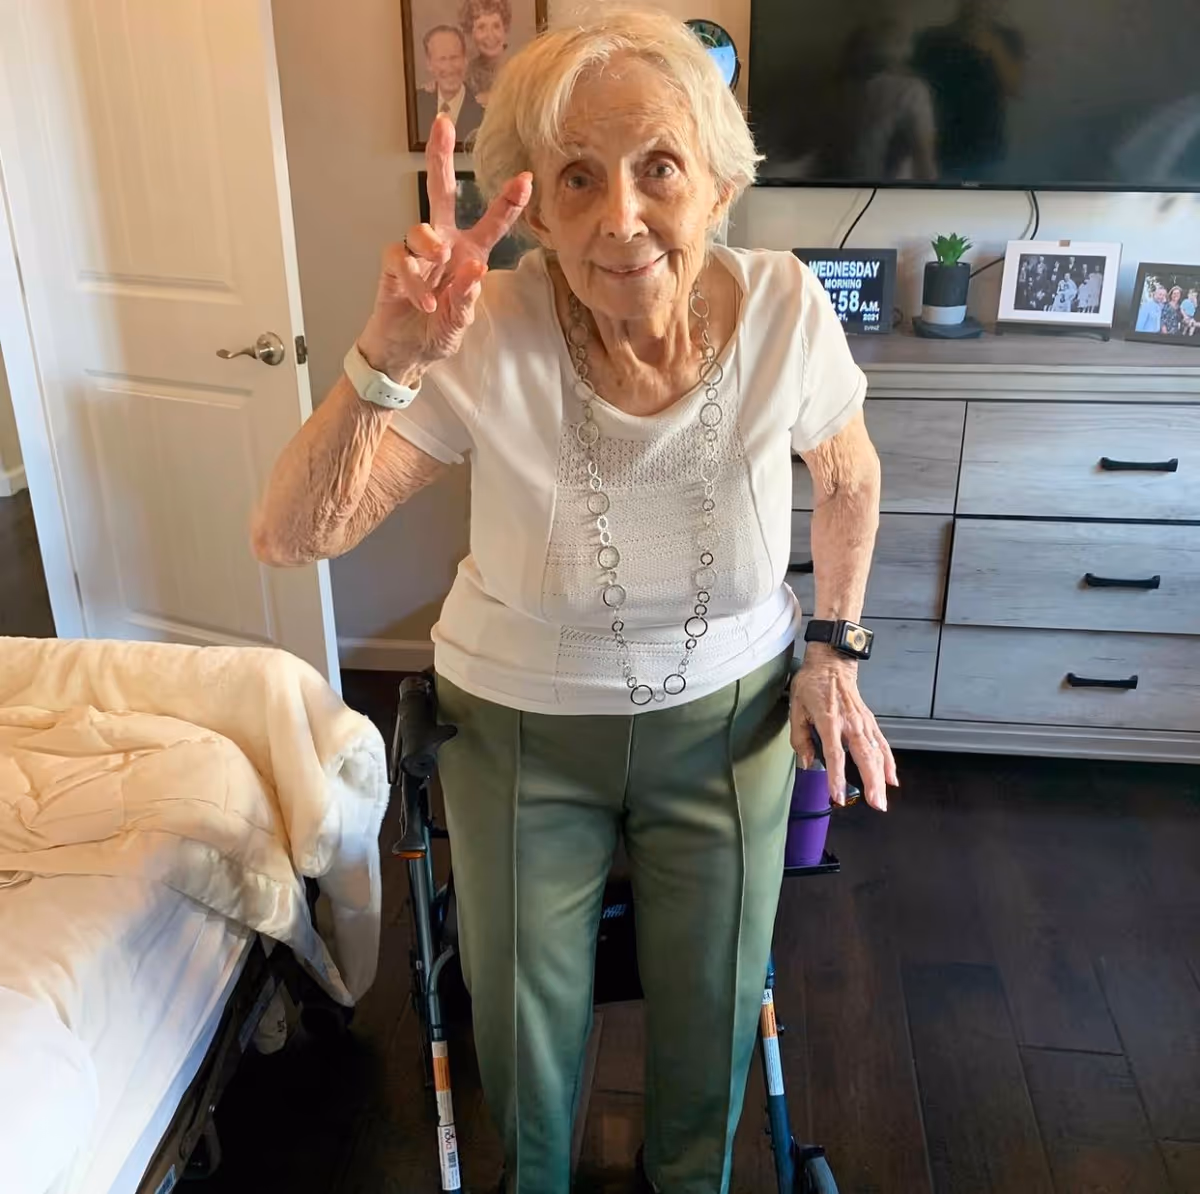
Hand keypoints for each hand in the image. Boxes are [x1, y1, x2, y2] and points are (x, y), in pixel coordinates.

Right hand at [357, 114, 531, 383]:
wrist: (404, 355)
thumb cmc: (435, 334)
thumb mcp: (460, 323)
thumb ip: (467, 299)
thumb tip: (474, 269)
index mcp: (469, 255)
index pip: (491, 224)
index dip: (508, 202)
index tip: (526, 177)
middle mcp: (443, 247)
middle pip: (440, 194)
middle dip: (440, 159)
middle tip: (442, 124)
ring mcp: (415, 255)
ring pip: (420, 229)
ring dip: (430, 244)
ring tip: (438, 267)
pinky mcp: (392, 269)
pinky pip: (399, 259)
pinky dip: (413, 280)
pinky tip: (425, 302)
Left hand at [789, 648, 897, 811]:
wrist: (831, 664)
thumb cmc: (812, 684)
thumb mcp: (796, 708)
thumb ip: (800, 738)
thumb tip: (806, 761)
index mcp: (829, 720)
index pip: (834, 754)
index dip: (836, 777)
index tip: (837, 795)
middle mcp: (850, 722)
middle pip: (864, 756)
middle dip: (871, 782)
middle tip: (875, 804)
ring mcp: (863, 722)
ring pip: (877, 753)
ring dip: (881, 778)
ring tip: (882, 799)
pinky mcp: (870, 721)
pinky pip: (882, 744)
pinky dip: (889, 762)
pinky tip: (891, 779)